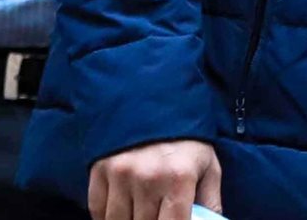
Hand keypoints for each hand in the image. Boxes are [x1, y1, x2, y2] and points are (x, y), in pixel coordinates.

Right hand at [88, 139, 221, 219]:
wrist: (153, 98)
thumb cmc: (186, 138)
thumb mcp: (208, 165)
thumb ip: (210, 201)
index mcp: (179, 178)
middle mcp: (148, 178)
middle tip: (158, 212)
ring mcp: (120, 174)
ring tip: (141, 211)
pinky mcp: (100, 169)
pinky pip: (97, 210)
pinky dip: (106, 215)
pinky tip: (122, 209)